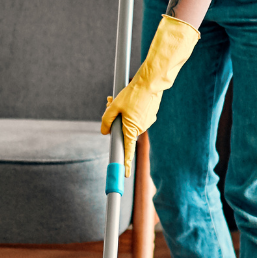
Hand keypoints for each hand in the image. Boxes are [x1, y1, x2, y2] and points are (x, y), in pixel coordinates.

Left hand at [100, 15, 198, 173]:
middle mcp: (140, 129)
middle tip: (109, 103)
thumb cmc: (133, 94)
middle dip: (116, 122)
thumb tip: (104, 131)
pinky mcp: (149, 115)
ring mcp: (146, 122)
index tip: (125, 175)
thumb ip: (107, 120)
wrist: (151, 82)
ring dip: (122, 113)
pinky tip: (131, 98)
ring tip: (120, 98)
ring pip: (129, 122)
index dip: (125, 164)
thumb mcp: (114, 106)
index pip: (127, 151)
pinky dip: (131, 110)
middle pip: (124, 131)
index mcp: (131, 130)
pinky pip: (136, 116)